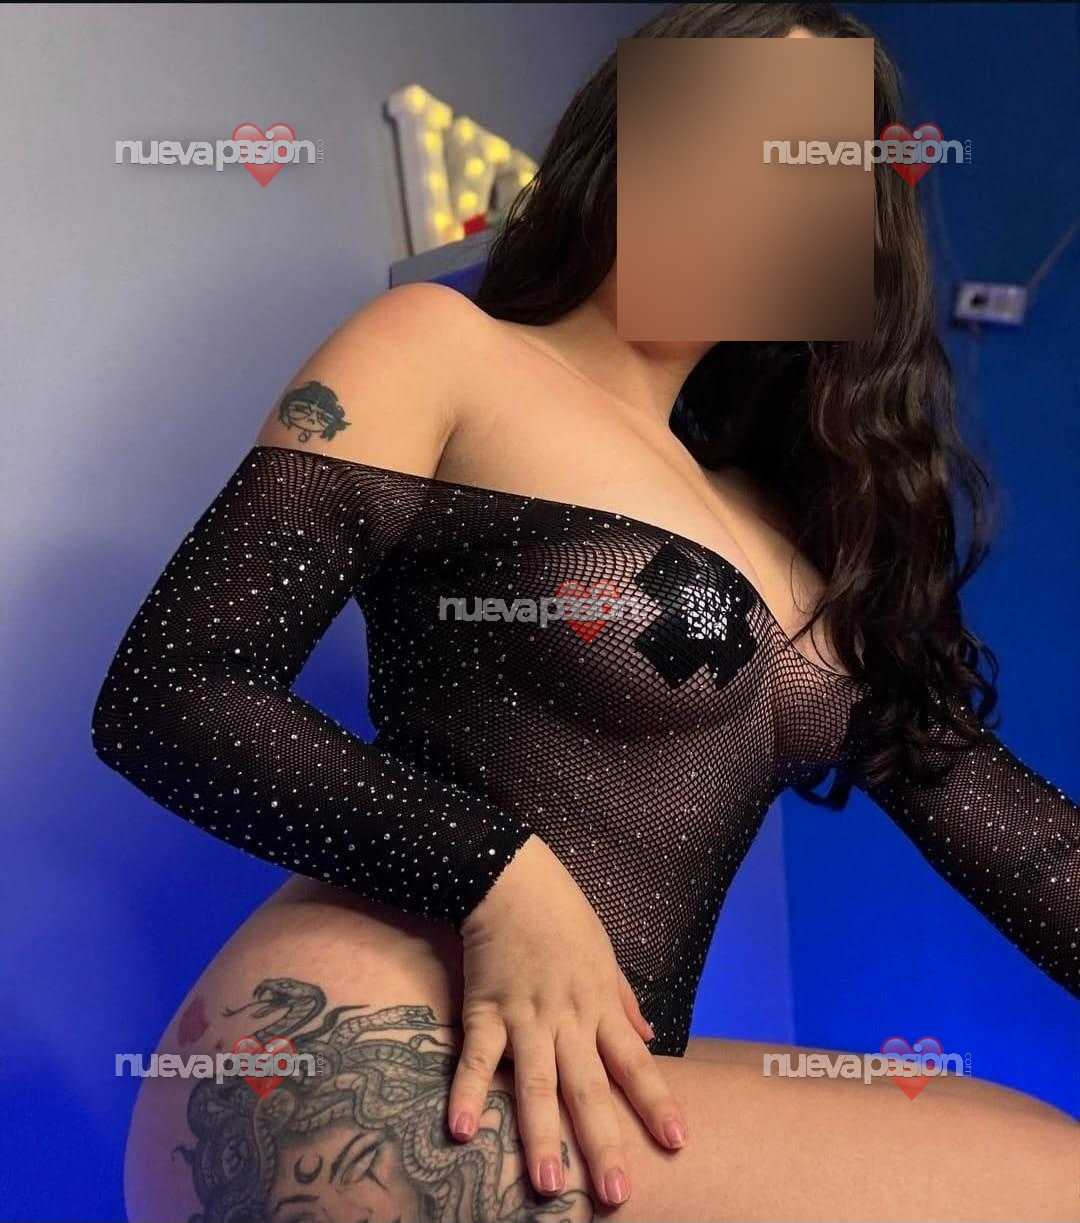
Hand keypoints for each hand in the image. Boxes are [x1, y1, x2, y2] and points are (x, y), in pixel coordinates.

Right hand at [448, 833, 688, 1206]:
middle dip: (603, 1143)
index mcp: (599, 1006)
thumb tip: (651, 1033)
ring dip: (541, 1136)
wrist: (510, 875)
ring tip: (548, 1185)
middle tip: (616, 1195)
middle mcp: (567, 1019)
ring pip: (535, 1084)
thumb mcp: (605, 952)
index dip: (656, 1103)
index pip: (635, 1062)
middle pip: (588, 1088)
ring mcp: (524, 1017)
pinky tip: (460, 1131)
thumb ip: (624, 998)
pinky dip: (467, 1092)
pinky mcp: (484, 1009)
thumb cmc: (561, 913)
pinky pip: (475, 1057)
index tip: (677, 1142)